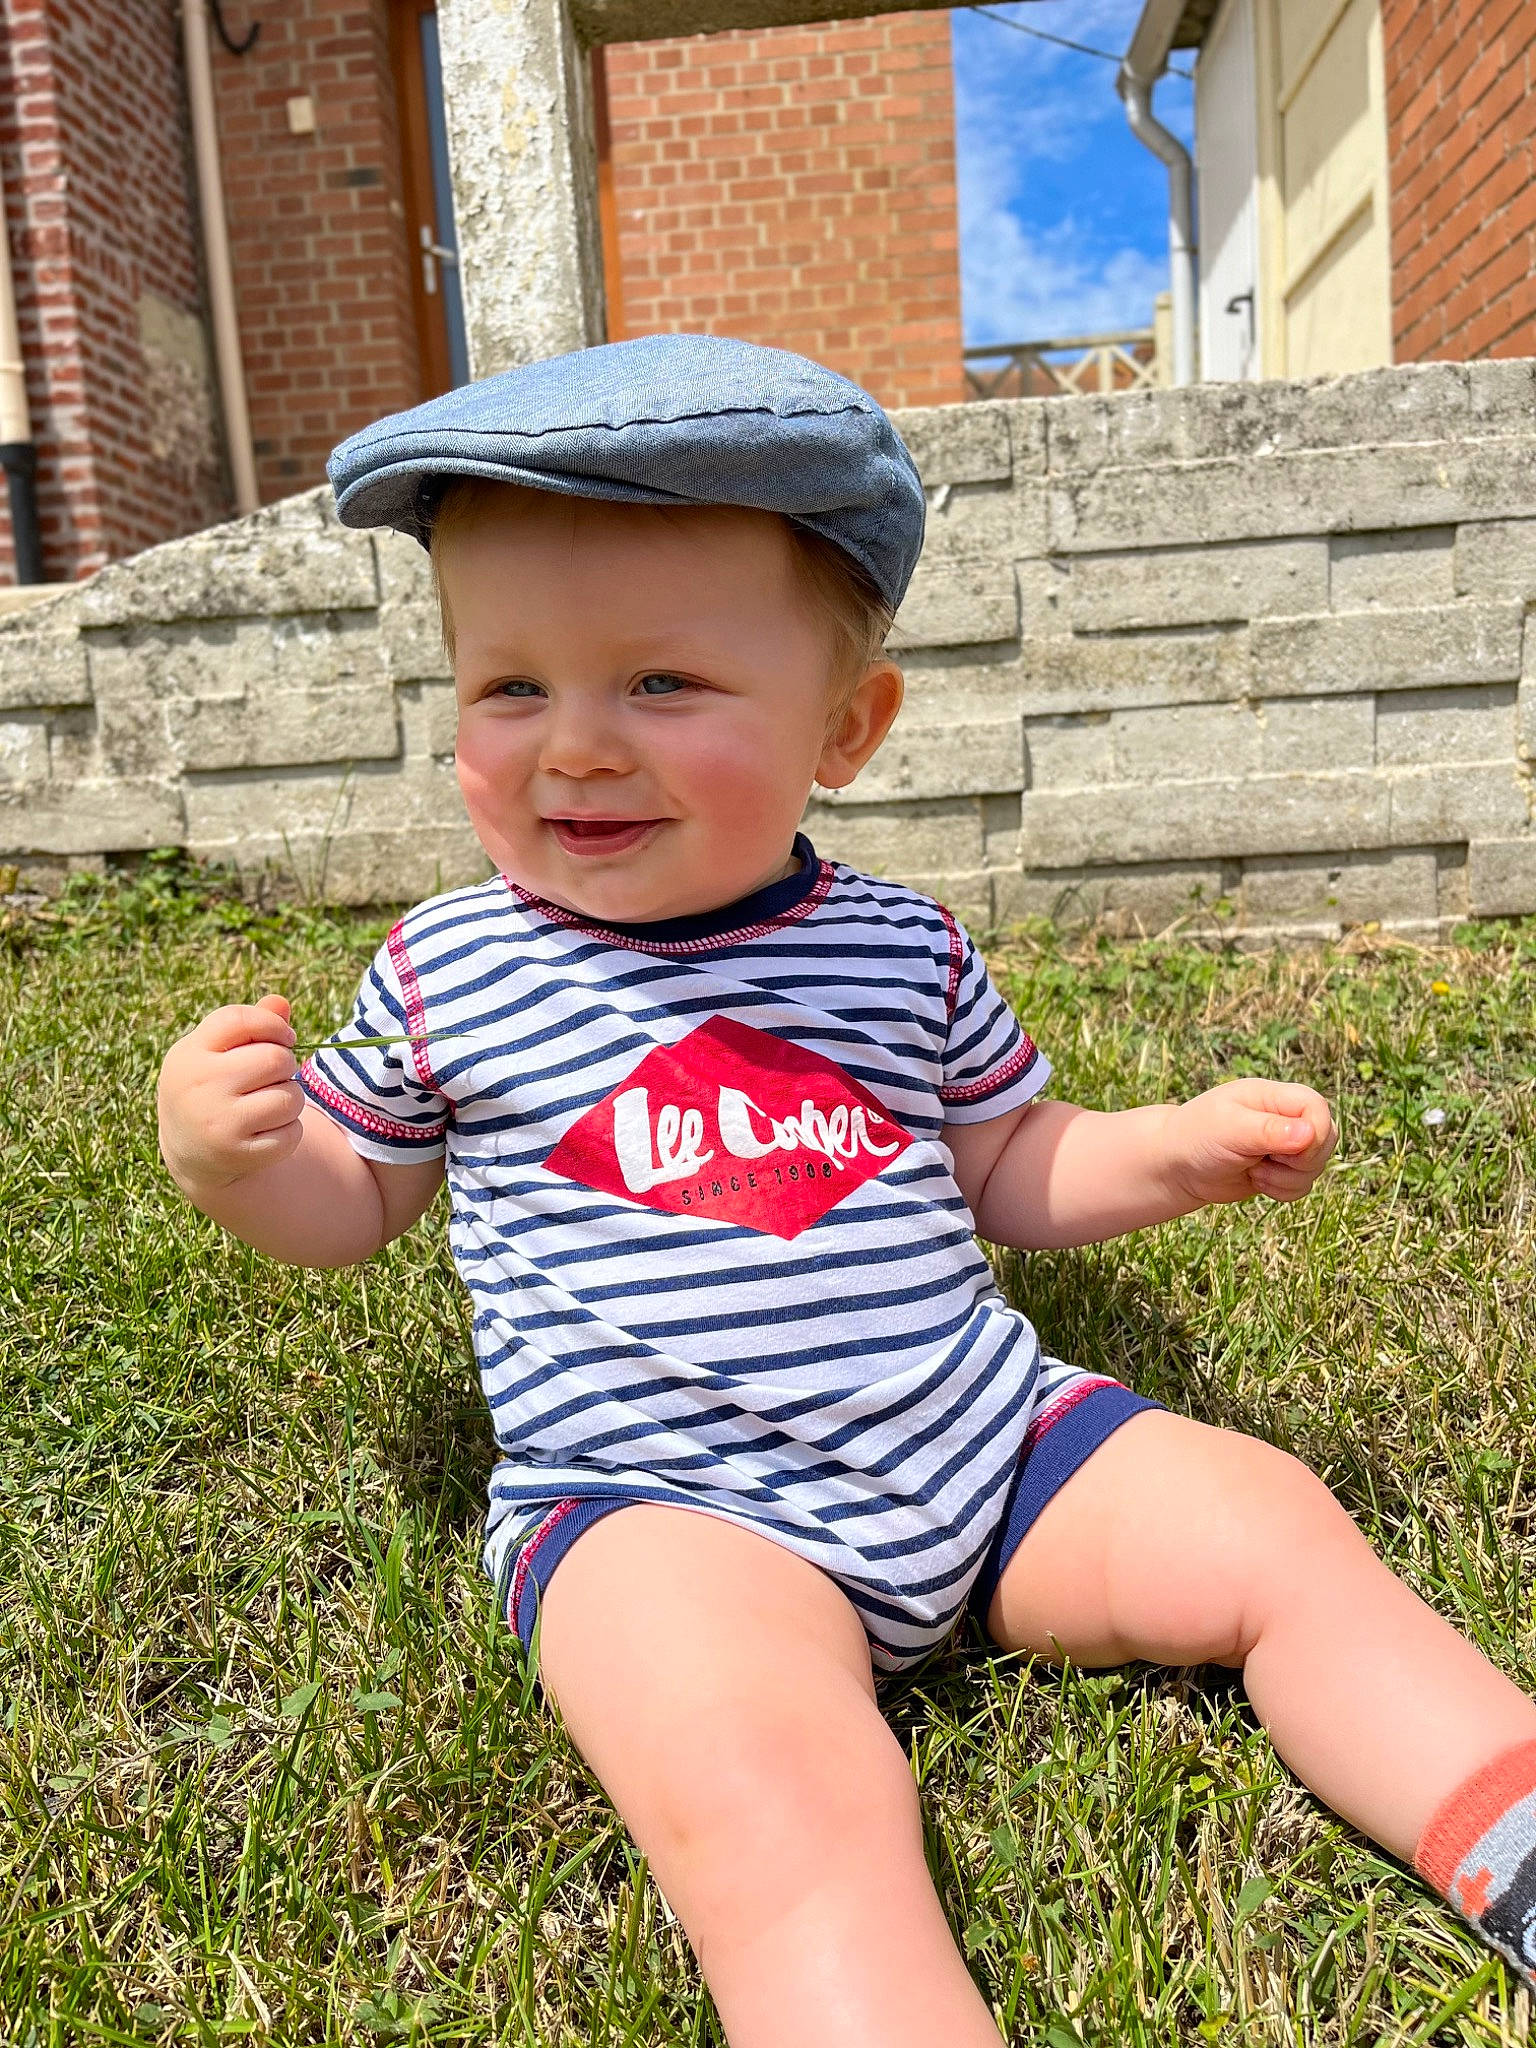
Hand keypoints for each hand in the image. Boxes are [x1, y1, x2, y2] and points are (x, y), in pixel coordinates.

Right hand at [157, 992, 303, 1193]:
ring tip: (271, 1103)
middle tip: (275, 1075)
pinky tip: (269, 1130)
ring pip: (290, 1097)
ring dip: (292, 1099)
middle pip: (274, 1058)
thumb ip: (249, 1024)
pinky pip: (292, 1133)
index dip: (272, 1024)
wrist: (191, 1150)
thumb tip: (281, 1003)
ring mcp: (217, 1123)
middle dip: (286, 1064)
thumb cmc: (213, 1085)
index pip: (239, 1020)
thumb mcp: (216, 1052)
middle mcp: (198, 1087)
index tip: (284, 1037)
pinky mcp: (238, 1154)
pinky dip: (291, 1131)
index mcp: (189, 1054)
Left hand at [1162, 1078, 1336, 1208]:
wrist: (1175, 1166)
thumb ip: (1268, 1130)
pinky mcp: (1281, 1168)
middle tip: (1265, 1160)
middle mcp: (1284, 1116)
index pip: (1318, 1107)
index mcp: (1272, 1096)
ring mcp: (1285, 1143)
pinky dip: (1284, 1190)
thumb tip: (1308, 1134)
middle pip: (1327, 1138)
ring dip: (1288, 1179)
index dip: (1315, 1133)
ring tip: (1254, 1170)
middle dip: (1302, 1161)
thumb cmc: (1195, 1139)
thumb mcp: (1228, 1130)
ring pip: (1317, 1166)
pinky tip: (1256, 1180)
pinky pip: (1304, 1185)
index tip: (1289, 1150)